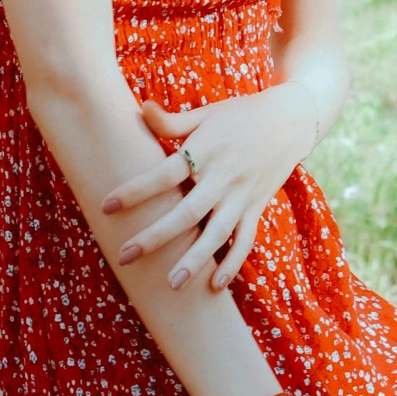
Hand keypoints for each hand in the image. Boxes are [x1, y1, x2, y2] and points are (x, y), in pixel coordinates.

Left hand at [103, 88, 317, 291]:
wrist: (289, 119)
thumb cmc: (240, 114)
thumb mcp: (207, 114)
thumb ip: (172, 121)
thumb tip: (140, 109)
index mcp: (206, 149)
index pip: (165, 174)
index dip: (137, 190)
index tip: (107, 206)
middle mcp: (224, 175)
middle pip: (187, 211)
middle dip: (156, 236)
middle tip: (126, 256)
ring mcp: (242, 195)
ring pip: (217, 233)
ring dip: (195, 260)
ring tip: (171, 284)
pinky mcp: (256, 207)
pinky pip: (244, 240)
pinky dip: (232, 263)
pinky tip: (215, 286)